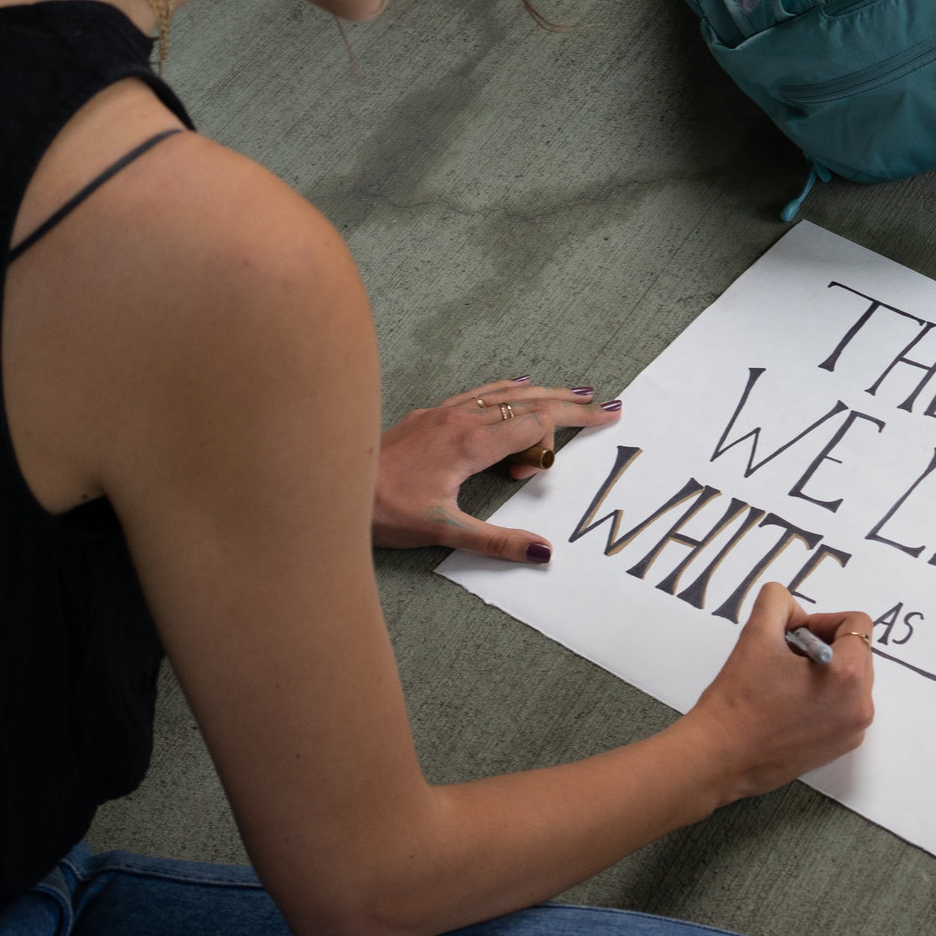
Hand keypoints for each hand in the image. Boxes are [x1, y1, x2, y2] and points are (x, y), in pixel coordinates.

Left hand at [373, 376, 621, 561]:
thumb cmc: (382, 510)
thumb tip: (543, 550)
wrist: (328, 485)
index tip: (607, 419)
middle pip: (529, 402)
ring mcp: (444, 413)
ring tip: (573, 390)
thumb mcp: (443, 532)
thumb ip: (497, 541)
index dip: (576, 422)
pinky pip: (479, 394)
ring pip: (505, 393)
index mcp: (472, 445)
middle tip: (606, 404)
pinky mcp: (429, 415)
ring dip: (543, 392)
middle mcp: (462, 420)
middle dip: (571, 402)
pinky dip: (507, 390)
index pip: (538, 425)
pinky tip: (513, 385)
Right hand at [681, 582, 876, 801]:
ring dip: (826, 671)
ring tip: (787, 680)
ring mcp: (852, 731)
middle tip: (787, 654)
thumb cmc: (738, 698)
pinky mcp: (840, 748)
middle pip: (859, 653)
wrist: (718, 757)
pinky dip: (825, 698)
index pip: (858, 625)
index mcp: (847, 674)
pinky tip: (789, 704)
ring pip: (852, 681)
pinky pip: (845, 708)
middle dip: (826, 644)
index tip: (794, 633)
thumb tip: (795, 611)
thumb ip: (778, 602)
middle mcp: (860, 705)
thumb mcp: (756, 634)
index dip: (825, 620)